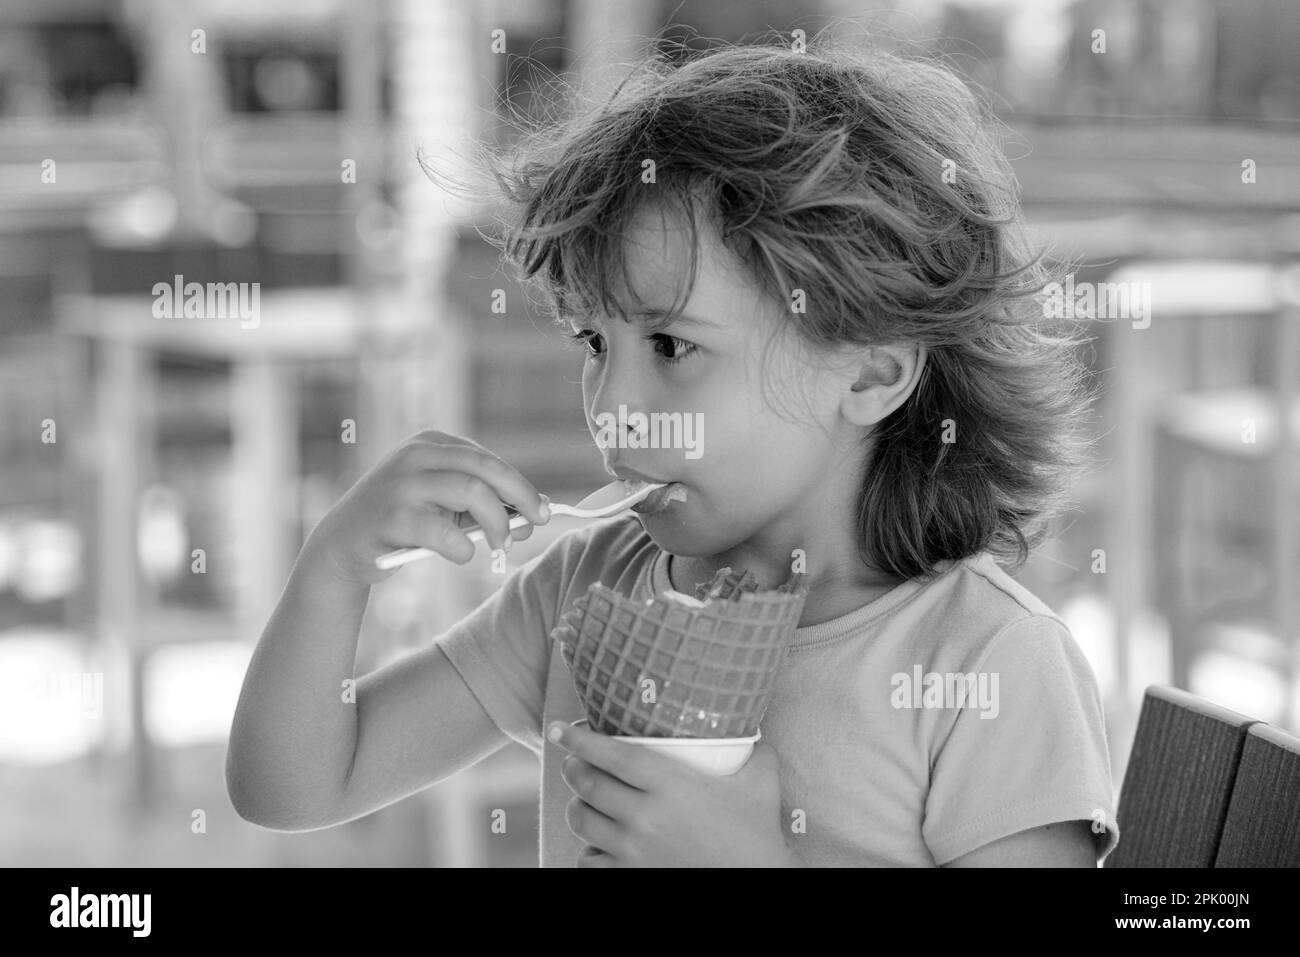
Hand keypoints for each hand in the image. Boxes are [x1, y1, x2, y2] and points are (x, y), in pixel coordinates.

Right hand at [300, 429, 549, 586]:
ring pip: (471, 492)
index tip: (541, 511)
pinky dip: (463, 548)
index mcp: (431, 444)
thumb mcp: (444, 507)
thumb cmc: (404, 524)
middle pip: (485, 469)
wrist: (343, 545)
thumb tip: (533, 518)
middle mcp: (416, 455)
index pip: (488, 460)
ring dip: (496, 523)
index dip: (520, 486)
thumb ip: (484, 507)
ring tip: (500, 545)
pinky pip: (444, 532)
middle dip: (520, 497)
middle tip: (538, 523)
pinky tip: (460, 555)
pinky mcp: (391, 517)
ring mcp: (401, 483)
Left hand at [549, 720, 801, 866]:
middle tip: (574, 761)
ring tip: (585, 800)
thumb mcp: (762, 782)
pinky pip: (588, 861)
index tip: (559, 729)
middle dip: (572, 768)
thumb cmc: (758, 833)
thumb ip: (754, 751)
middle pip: (587, 784)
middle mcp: (645, 815)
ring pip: (582, 820)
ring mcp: (635, 850)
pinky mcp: (632, 876)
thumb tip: (751, 726)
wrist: (758, 881)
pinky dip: (587, 850)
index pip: (611, 755)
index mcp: (671, 784)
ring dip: (578, 806)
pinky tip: (597, 843)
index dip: (580, 739)